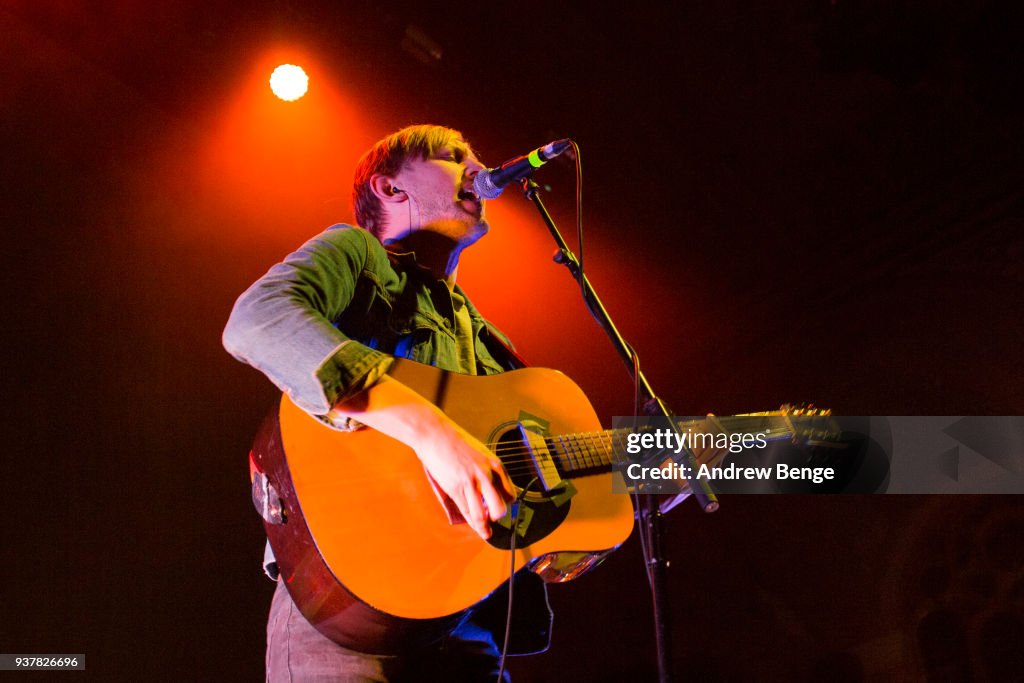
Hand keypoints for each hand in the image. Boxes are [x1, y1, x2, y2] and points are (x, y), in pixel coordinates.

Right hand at [330, 375, 514, 539]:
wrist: (435, 434)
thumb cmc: (455, 442)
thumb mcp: (479, 453)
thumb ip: (485, 470)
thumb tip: (488, 488)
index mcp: (494, 464)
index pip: (510, 493)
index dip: (507, 503)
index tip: (503, 507)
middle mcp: (486, 475)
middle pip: (501, 507)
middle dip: (498, 516)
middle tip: (493, 518)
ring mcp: (470, 482)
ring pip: (483, 514)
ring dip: (485, 525)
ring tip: (486, 531)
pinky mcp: (455, 488)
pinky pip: (466, 511)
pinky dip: (473, 523)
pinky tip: (477, 528)